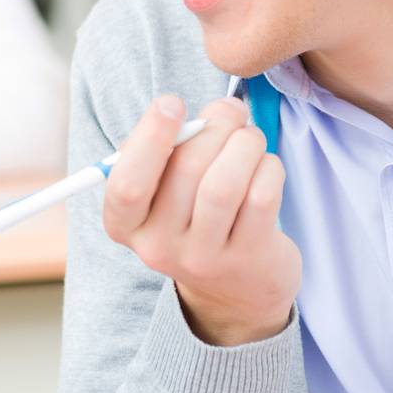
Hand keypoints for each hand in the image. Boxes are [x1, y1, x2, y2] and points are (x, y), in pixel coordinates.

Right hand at [102, 95, 300, 346]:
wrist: (235, 290)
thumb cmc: (194, 217)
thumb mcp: (162, 193)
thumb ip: (163, 153)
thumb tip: (190, 115)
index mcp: (125, 225)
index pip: (126, 185)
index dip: (149, 139)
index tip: (172, 102)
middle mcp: (158, 247)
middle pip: (184, 170)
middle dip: (214, 125)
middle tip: (230, 109)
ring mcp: (203, 258)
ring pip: (224, 184)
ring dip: (244, 144)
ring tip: (249, 136)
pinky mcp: (248, 259)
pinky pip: (260, 198)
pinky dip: (267, 168)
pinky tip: (265, 165)